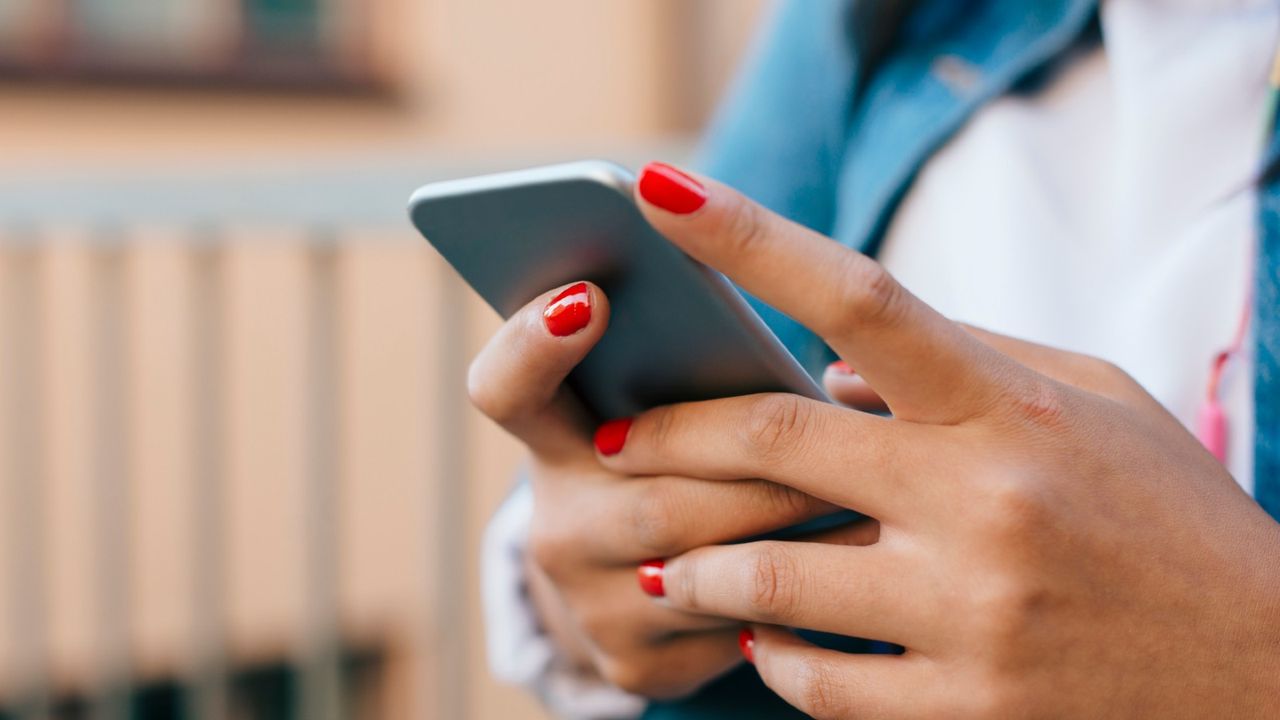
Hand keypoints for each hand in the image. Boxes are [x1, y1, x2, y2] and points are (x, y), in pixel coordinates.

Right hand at [468, 281, 852, 697]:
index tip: (593, 296)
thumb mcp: (663, 412)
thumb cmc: (679, 461)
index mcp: (553, 439)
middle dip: (752, 471)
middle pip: (653, 495)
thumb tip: (772, 304)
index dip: (532, 345)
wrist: (637, 588)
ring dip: (793, 528)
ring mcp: (592, 603)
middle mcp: (558, 526)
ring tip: (871, 491)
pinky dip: (804, 591)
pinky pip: (734, 625)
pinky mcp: (639, 661)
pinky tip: (861, 568)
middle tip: (829, 433)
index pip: (505, 389)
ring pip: (704, 567)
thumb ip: (688, 366)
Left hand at [598, 162, 1279, 717]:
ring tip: (661, 564)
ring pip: (769, 579)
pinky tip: (759, 644)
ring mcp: (973, 612)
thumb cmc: (1170, 515)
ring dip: (693, 568)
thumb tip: (832, 360)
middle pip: (773, 439)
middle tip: (612, 442)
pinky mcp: (971, 707)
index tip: (661, 195)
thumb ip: (967, 361)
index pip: (856, 294)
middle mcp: (983, 500)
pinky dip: (770, 661)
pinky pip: (819, 685)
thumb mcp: (1095, 402)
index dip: (746, 237)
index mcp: (1008, 406)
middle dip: (667, 435)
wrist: (1266, 668)